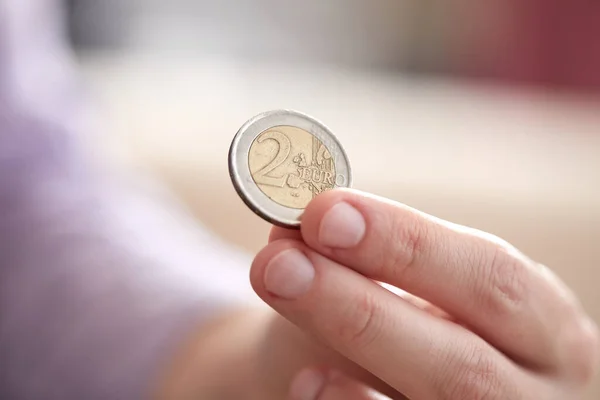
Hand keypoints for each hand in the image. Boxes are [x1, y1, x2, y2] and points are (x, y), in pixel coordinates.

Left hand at [250, 189, 598, 398]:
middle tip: (282, 264)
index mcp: (542, 323)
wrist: (408, 384)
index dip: (406, 243)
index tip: (326, 213)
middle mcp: (535, 389)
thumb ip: (358, 263)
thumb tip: (290, 239)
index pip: (491, 277)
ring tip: (282, 304)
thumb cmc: (418, 326)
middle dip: (363, 308)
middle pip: (464, 362)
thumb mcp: (408, 287)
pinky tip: (306, 384)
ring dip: (352, 352)